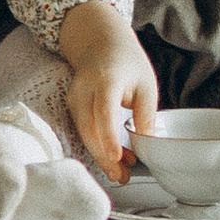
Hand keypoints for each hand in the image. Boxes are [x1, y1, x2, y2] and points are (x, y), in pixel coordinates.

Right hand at [57, 2, 159, 178]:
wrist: (100, 42)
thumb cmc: (126, 63)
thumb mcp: (146, 84)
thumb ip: (146, 115)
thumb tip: (146, 144)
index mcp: (107, 79)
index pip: (104, 110)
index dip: (109, 135)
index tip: (117, 157)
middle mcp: (85, 89)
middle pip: (89, 128)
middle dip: (104, 157)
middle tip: (123, 177)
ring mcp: (75, 98)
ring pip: (84, 133)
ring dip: (102, 155)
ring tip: (122, 172)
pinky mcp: (73, 107)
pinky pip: (83, 130)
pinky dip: (98, 145)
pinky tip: (115, 156)